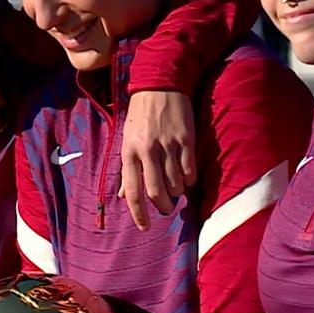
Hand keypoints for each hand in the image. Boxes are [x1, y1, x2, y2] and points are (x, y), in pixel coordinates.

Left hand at [119, 91, 195, 230]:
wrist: (160, 85)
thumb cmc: (140, 116)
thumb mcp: (127, 140)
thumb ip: (127, 169)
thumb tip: (123, 195)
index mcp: (129, 152)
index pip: (133, 192)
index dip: (139, 214)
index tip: (145, 227)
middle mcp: (147, 151)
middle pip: (156, 191)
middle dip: (162, 206)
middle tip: (165, 208)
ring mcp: (168, 145)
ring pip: (175, 184)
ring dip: (177, 193)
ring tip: (175, 190)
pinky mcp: (186, 139)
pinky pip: (190, 170)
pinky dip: (189, 180)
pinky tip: (186, 178)